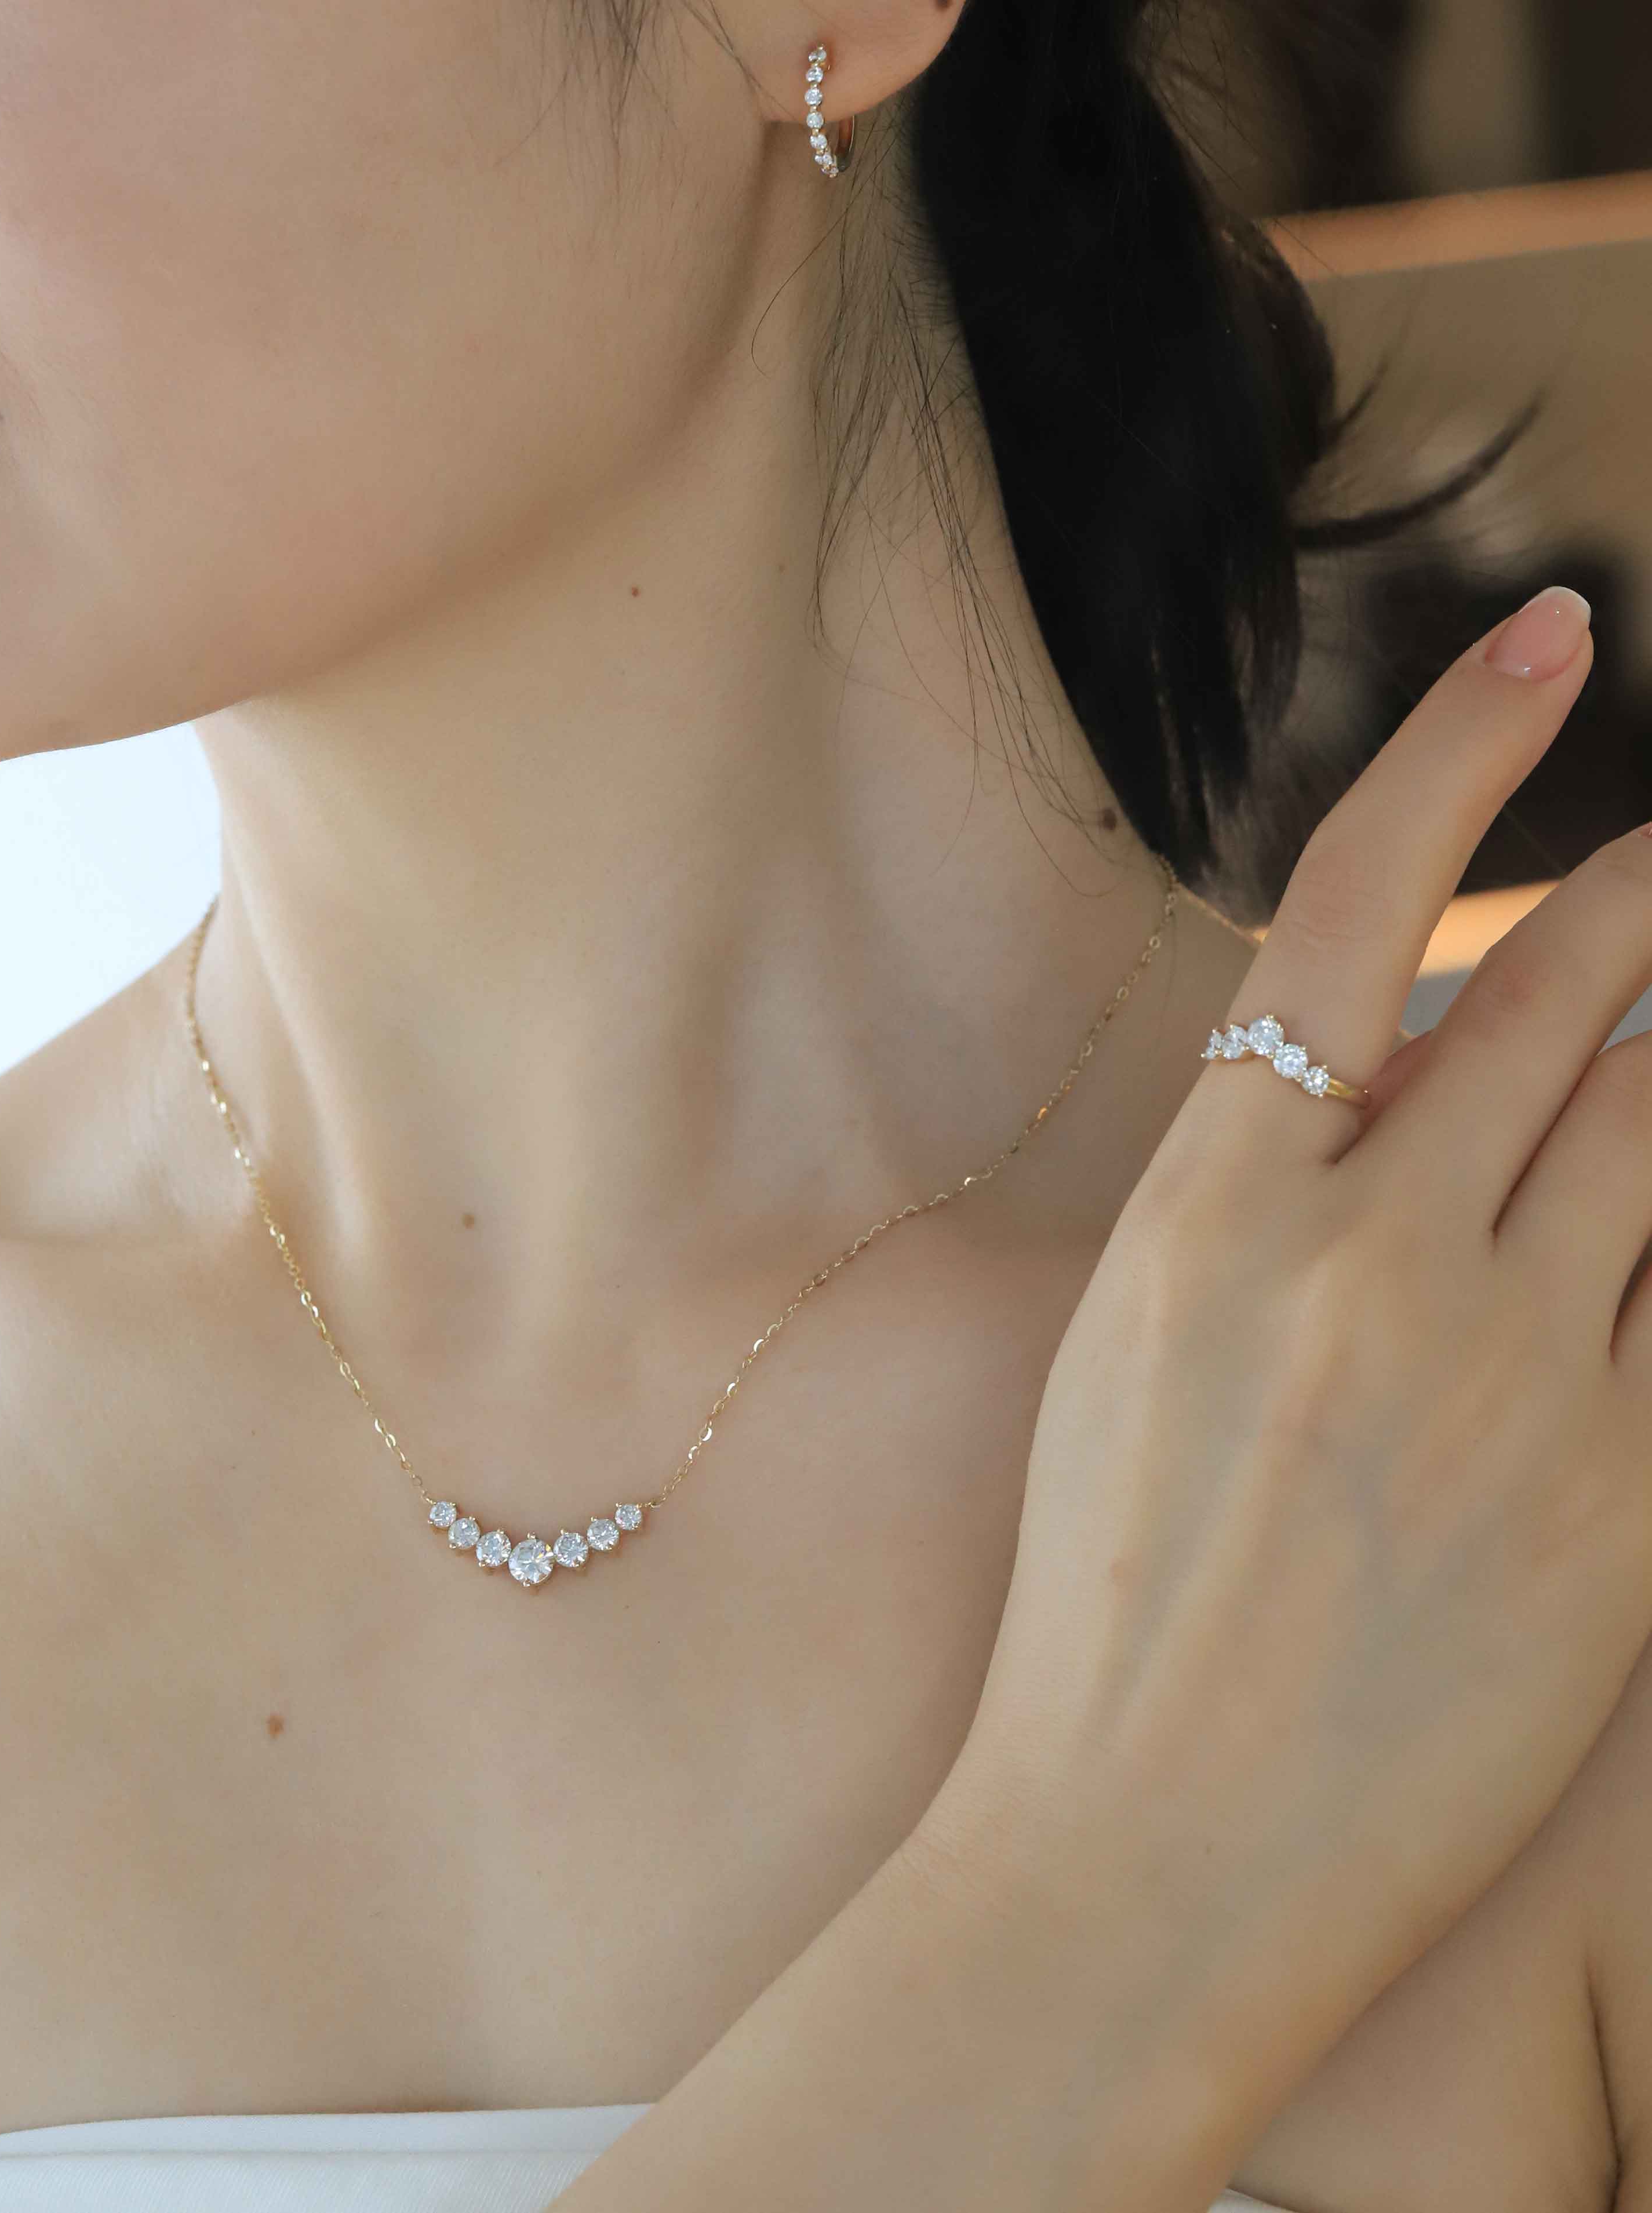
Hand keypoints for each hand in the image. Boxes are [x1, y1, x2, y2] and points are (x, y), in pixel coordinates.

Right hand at [920, 586, 1651, 2100]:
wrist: (1146, 1858)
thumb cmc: (1108, 1600)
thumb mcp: (1141, 1344)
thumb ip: (1269, 1192)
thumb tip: (1412, 1064)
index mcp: (1217, 1215)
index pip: (1355, 911)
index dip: (1460, 750)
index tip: (1552, 639)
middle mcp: (1374, 1265)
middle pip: (1560, 996)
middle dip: (1640, 895)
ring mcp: (1514, 1383)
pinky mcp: (1623, 1507)